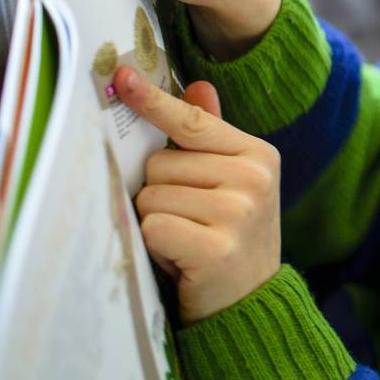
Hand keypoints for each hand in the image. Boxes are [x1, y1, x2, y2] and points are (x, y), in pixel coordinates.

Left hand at [114, 64, 281, 323]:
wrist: (251, 301)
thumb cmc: (231, 235)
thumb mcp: (231, 183)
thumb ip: (211, 136)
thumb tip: (197, 86)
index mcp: (258, 155)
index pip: (192, 121)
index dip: (152, 101)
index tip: (120, 77)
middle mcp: (253, 177)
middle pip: (161, 162)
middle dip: (162, 190)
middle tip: (191, 219)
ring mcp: (238, 211)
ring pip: (152, 195)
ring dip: (158, 220)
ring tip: (188, 238)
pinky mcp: (217, 246)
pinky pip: (153, 225)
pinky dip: (158, 244)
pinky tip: (183, 257)